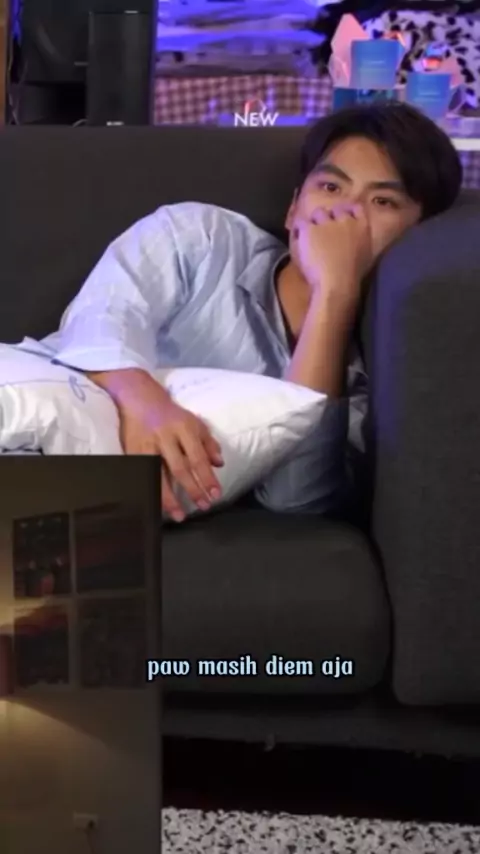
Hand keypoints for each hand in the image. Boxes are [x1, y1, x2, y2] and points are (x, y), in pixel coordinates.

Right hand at [115, 376, 223, 521]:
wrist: (139, 399)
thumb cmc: (171, 415)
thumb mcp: (194, 422)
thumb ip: (208, 442)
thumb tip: (219, 464)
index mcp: (184, 428)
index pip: (198, 457)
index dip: (207, 478)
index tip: (216, 494)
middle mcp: (165, 436)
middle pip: (180, 468)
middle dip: (193, 490)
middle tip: (203, 506)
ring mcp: (146, 445)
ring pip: (158, 475)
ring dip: (170, 498)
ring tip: (179, 515)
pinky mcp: (131, 451)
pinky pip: (142, 475)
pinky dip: (150, 490)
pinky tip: (157, 505)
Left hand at [293, 203, 372, 303]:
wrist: (336, 284)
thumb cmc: (352, 276)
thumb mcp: (364, 255)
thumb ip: (359, 240)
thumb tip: (354, 237)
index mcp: (362, 227)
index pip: (356, 208)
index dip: (347, 211)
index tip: (341, 218)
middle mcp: (345, 220)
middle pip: (334, 209)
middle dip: (329, 218)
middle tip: (323, 232)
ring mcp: (326, 222)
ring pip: (317, 213)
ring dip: (315, 222)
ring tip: (309, 236)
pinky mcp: (309, 229)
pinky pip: (301, 223)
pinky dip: (299, 230)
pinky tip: (299, 240)